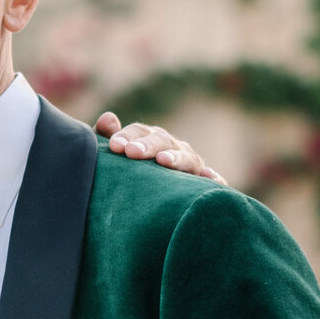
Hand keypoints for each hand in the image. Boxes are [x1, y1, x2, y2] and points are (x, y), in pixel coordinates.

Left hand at [94, 112, 227, 185]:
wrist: (146, 199)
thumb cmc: (125, 172)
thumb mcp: (113, 155)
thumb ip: (106, 137)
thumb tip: (108, 119)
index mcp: (150, 137)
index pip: (140, 131)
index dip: (127, 136)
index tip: (115, 146)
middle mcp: (172, 146)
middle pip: (162, 141)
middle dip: (147, 145)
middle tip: (132, 152)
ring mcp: (190, 163)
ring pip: (187, 157)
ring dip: (176, 158)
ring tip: (164, 161)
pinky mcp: (203, 182)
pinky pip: (212, 181)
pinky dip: (213, 178)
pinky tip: (210, 179)